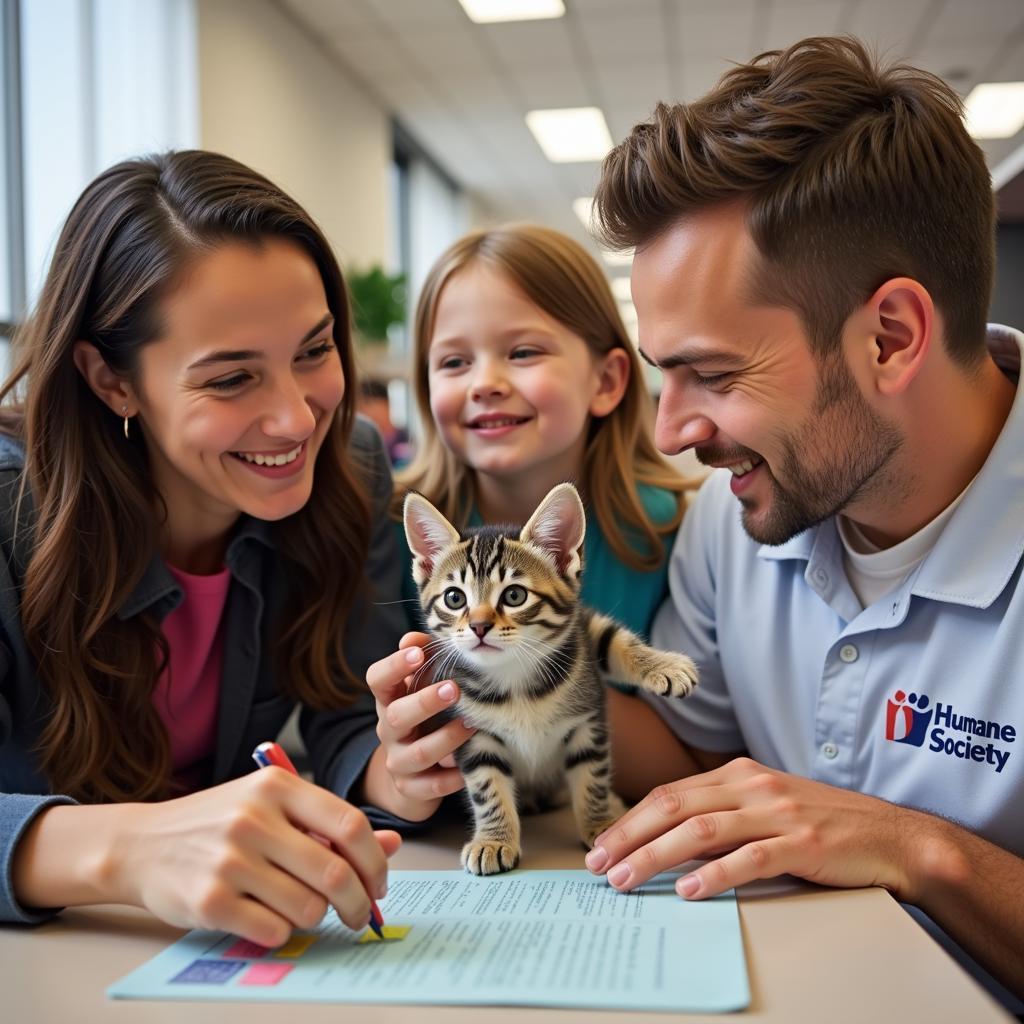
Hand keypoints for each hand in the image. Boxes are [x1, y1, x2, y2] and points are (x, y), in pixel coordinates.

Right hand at [115, 770, 400, 946]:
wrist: (141, 844)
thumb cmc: (218, 823)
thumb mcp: (273, 807)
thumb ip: (329, 824)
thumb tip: (391, 846)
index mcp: (277, 785)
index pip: (350, 824)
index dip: (375, 861)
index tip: (379, 883)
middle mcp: (254, 818)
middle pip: (335, 872)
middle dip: (357, 903)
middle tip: (358, 914)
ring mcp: (229, 859)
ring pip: (307, 907)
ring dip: (316, 917)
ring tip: (302, 908)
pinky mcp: (209, 900)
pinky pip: (273, 929)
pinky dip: (281, 931)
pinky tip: (268, 916)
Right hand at [363, 631, 475, 820]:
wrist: (412, 773)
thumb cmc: (423, 716)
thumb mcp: (419, 688)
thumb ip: (421, 660)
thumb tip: (413, 637)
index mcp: (388, 700)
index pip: (377, 679)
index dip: (394, 666)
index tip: (418, 652)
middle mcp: (387, 730)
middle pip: (395, 716)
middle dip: (424, 702)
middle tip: (454, 688)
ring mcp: (398, 762)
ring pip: (418, 753)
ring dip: (446, 739)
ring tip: (472, 725)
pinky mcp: (412, 790)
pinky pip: (432, 786)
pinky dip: (452, 777)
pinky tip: (470, 765)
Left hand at [585, 757, 915, 901]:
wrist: (891, 836)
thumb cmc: (823, 824)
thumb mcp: (766, 806)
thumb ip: (723, 814)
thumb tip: (668, 842)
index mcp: (738, 774)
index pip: (669, 794)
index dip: (631, 820)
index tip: (601, 847)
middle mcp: (752, 786)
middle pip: (674, 807)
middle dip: (630, 836)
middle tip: (599, 865)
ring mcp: (777, 812)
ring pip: (702, 830)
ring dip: (657, 856)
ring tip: (627, 880)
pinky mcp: (802, 842)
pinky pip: (750, 858)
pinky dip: (716, 874)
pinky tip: (690, 890)